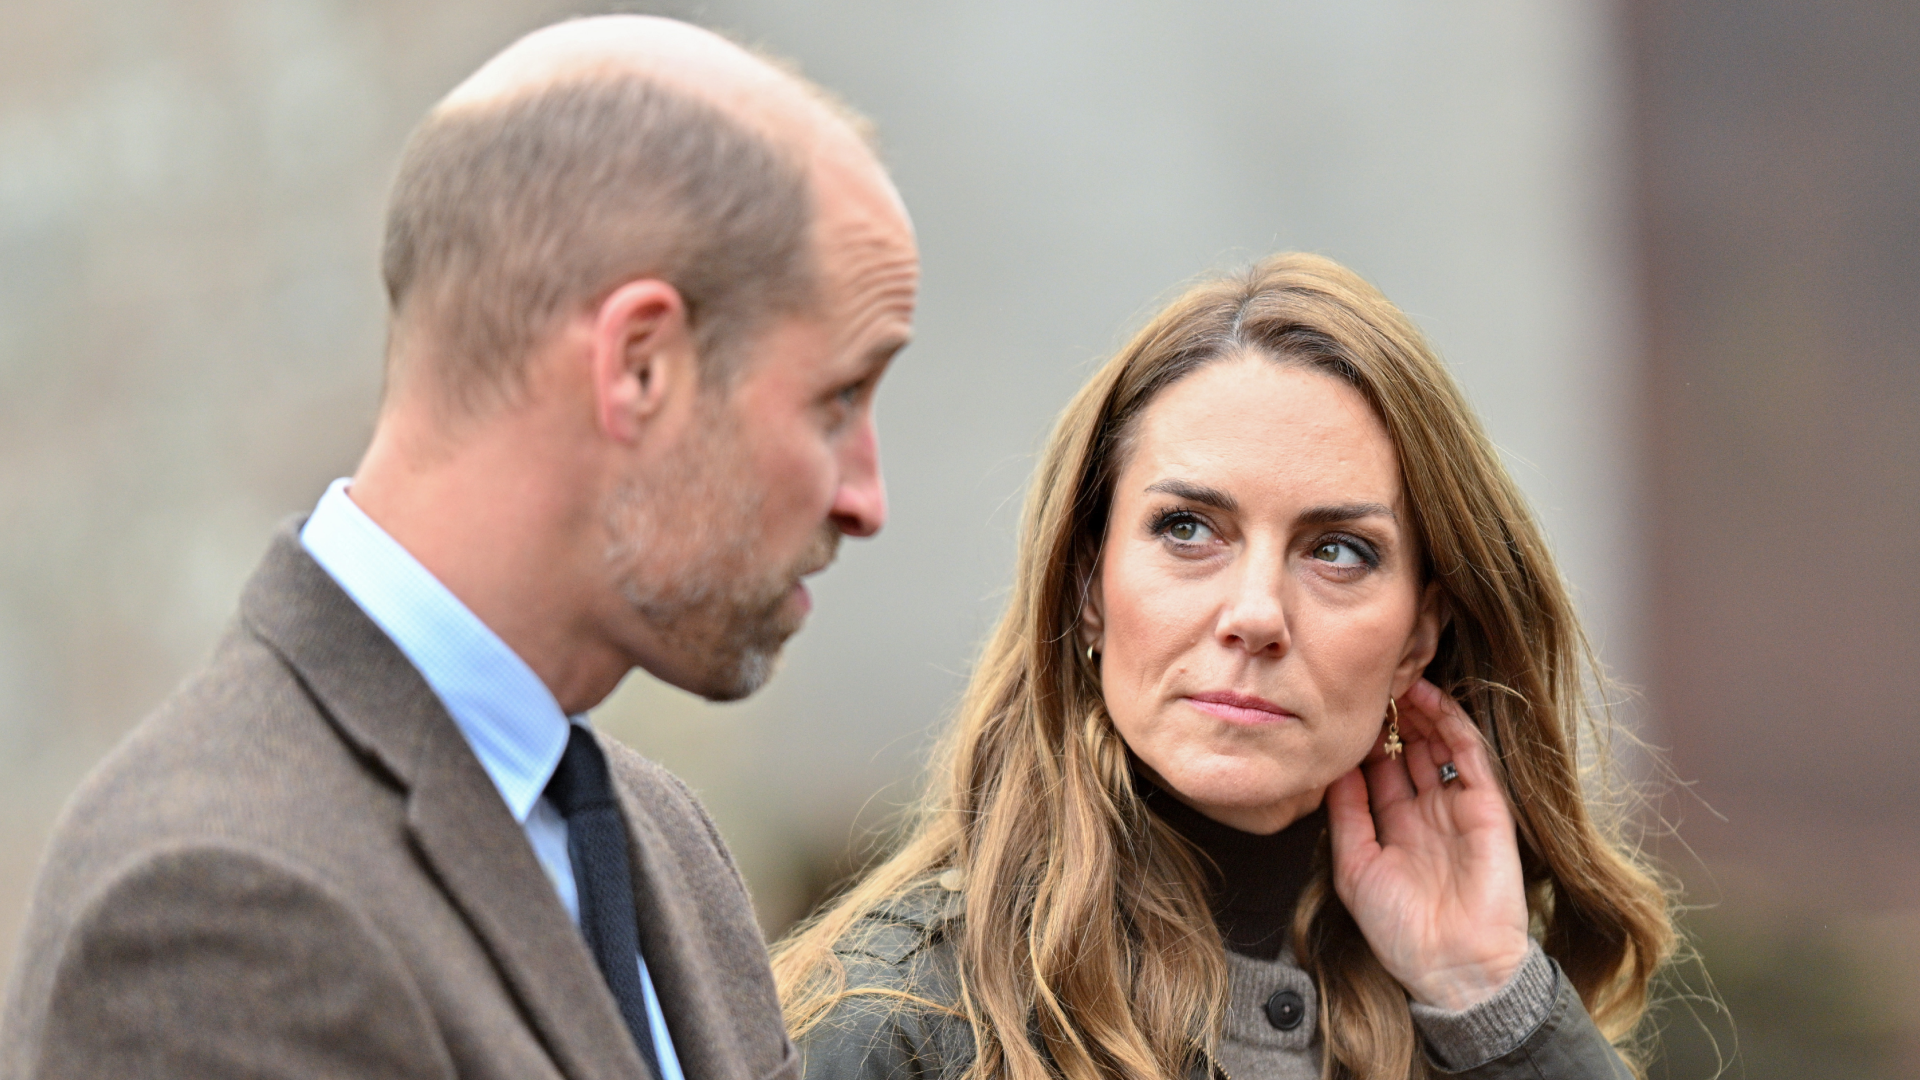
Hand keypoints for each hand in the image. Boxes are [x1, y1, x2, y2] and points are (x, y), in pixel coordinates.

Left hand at [1324, 678, 1531, 1010]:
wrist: (1453, 966)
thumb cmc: (1399, 930)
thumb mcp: (1354, 867)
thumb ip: (1344, 815)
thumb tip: (1332, 768)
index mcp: (1396, 827)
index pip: (1379, 770)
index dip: (1363, 740)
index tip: (1341, 708)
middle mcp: (1427, 812)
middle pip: (1409, 751)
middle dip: (1390, 718)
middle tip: (1368, 681)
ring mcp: (1458, 807)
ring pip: (1438, 745)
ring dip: (1418, 712)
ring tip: (1394, 677)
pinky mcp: (1488, 808)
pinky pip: (1471, 756)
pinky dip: (1451, 724)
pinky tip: (1430, 698)